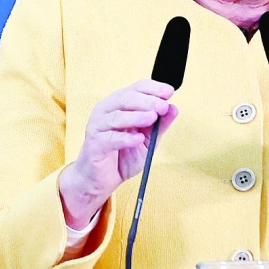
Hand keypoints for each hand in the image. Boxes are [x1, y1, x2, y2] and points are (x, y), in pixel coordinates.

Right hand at [58, 79, 178, 227]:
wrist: (102, 180)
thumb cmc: (122, 155)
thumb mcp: (148, 140)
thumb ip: (159, 125)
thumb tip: (173, 108)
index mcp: (120, 104)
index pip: (137, 88)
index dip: (153, 88)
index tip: (169, 92)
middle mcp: (107, 110)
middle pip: (126, 98)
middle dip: (147, 101)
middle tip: (162, 106)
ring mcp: (98, 126)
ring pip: (117, 117)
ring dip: (136, 116)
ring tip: (152, 118)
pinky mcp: (94, 144)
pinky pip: (110, 138)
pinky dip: (125, 138)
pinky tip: (138, 139)